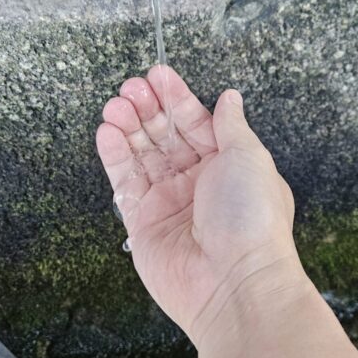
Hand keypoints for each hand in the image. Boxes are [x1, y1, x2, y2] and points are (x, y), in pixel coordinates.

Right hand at [95, 66, 301, 345]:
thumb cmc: (251, 219)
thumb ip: (230, 126)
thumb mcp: (249, 157)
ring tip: (115, 104)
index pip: (196, 123)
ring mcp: (169, 203)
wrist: (234, 282)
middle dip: (148, 109)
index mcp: (229, 166)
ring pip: (142, 156)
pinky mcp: (143, 223)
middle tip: (130, 87)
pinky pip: (125, 183)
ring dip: (127, 126)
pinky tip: (107, 132)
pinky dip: (114, 156)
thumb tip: (230, 98)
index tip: (158, 74)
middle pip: (165, 137)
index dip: (177, 98)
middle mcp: (198, 184)